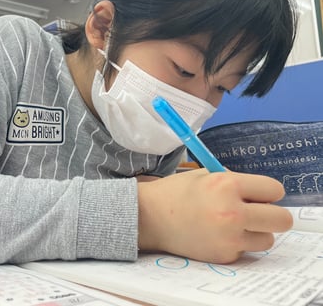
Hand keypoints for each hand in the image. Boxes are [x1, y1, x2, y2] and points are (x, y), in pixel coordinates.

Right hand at [137, 169, 292, 263]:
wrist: (149, 217)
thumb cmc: (176, 192)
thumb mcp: (205, 175)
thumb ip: (233, 181)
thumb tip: (259, 193)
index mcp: (227, 185)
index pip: (274, 190)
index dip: (267, 192)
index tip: (259, 194)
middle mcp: (232, 212)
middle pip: (282, 219)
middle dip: (273, 215)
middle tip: (259, 213)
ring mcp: (229, 237)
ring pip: (268, 239)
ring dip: (256, 231)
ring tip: (235, 225)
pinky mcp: (223, 255)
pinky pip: (245, 249)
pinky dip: (236, 243)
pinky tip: (216, 234)